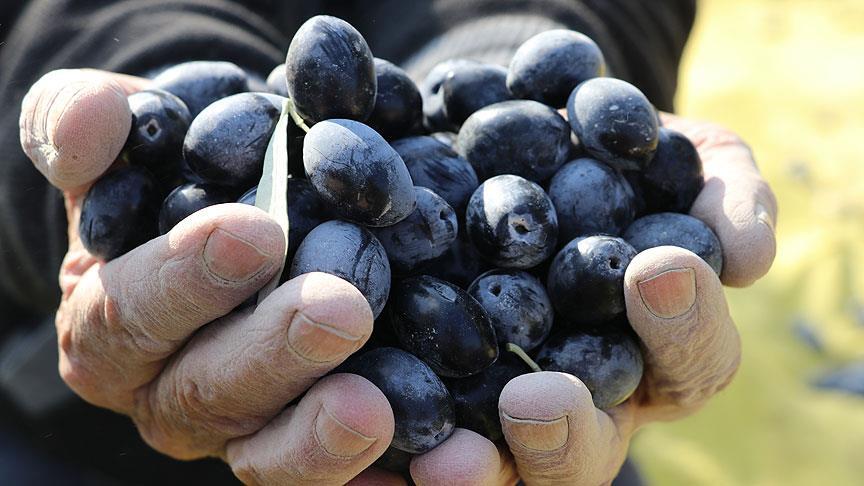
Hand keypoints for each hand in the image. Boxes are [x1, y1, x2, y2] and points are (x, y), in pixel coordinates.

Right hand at [21, 69, 397, 484]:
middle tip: (340, 309)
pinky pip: (334, 473)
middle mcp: (171, 393)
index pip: (129, 315)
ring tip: (371, 406)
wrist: (247, 209)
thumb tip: (93, 116)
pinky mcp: (308, 443)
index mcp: (111, 325)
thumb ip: (91, 126)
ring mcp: (245, 429)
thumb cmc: (185, 175)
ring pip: (269, 457)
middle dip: (272, 354)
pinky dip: (375, 474)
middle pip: (208, 395)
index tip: (254, 231)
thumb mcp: (134, 139)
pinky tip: (433, 461)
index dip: (184, 279)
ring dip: (319, 436)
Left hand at [353, 113, 777, 484]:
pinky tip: (364, 423)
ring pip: (498, 468)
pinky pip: (409, 432)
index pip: (688, 363)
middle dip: (566, 435)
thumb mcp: (678, 154)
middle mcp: (579, 395)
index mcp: (652, 350)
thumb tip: (747, 253)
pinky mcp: (420, 385)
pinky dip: (391, 441)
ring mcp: (498, 402)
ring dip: (478, 470)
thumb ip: (722, 191)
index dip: (683, 326)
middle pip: (586, 453)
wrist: (513, 129)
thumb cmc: (612, 150)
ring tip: (445, 457)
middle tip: (535, 400)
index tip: (658, 266)